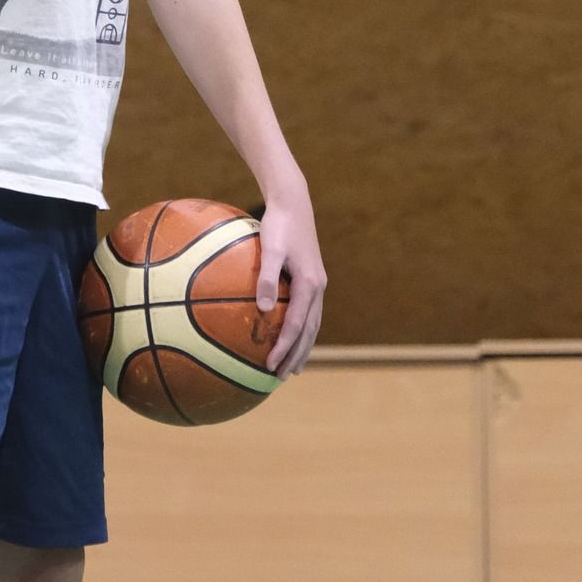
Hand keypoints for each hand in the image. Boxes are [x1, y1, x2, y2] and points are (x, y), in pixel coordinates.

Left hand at [256, 182, 325, 376]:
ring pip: (313, 325)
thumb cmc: (279, 225)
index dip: (284, 348)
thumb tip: (263, 310)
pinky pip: (309, 313)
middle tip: (280, 377)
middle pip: (309, 332)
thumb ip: (268, 278)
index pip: (297, 325)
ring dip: (302, 347)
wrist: (294, 203)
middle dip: (296, 355)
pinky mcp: (312, 279)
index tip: (269, 366)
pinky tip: (292, 336)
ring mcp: (318, 284)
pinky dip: (303, 330)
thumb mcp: (271, 250)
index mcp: (310, 285)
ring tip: (291, 368)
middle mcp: (318, 288)